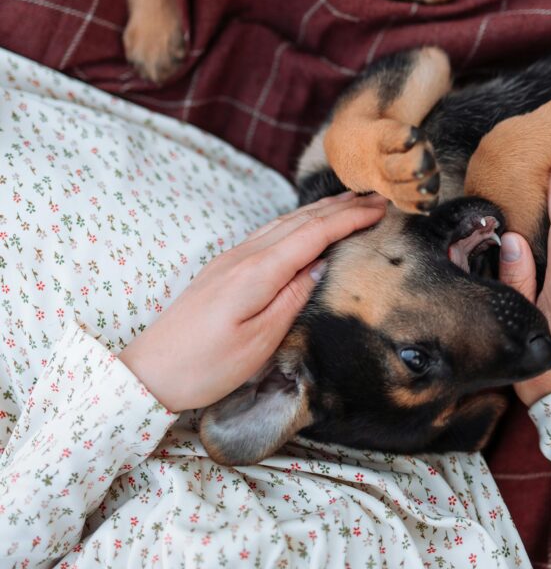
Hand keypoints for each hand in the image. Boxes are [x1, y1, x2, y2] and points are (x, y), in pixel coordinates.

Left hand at [119, 191, 385, 410]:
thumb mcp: (260, 341)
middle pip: (300, 220)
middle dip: (341, 206)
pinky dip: (297, 222)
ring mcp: (232, 258)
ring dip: (319, 210)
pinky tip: (305, 225)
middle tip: (376, 197)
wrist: (151, 371)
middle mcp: (245, 255)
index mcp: (258, 271)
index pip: (313, 233)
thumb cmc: (206, 365)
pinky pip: (269, 233)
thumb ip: (293, 297)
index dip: (349, 218)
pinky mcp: (224, 268)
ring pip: (284, 222)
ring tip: (349, 203)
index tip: (381, 207)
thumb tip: (320, 264)